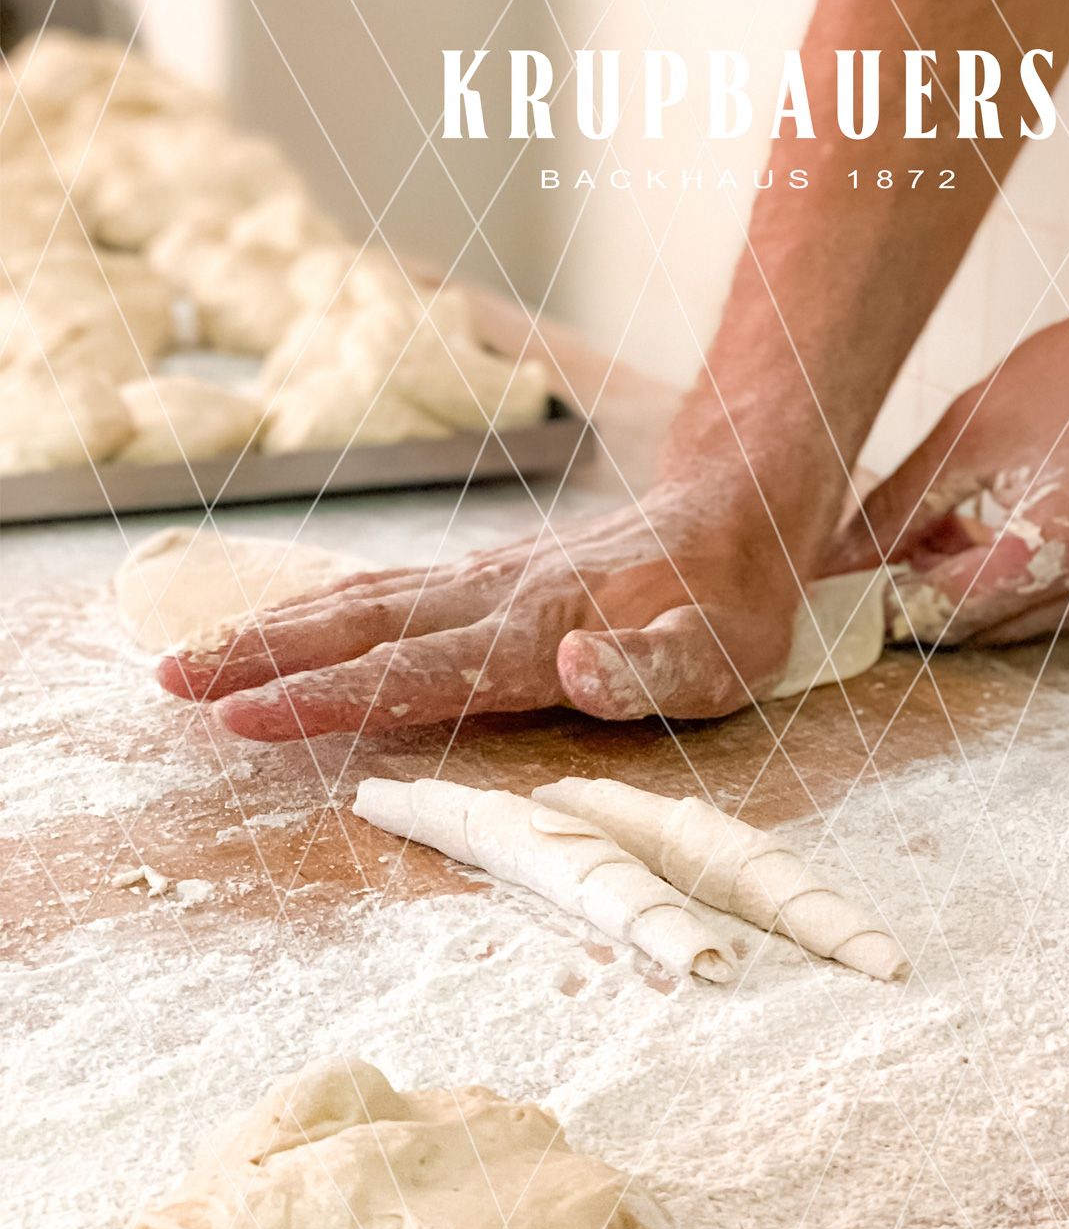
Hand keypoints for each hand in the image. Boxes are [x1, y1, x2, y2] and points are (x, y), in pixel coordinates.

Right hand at [159, 488, 805, 740]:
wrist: (736, 512)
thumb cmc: (732, 604)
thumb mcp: (722, 655)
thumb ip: (650, 667)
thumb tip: (574, 663)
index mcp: (544, 629)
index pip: (421, 669)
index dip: (332, 695)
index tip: (248, 716)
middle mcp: (499, 598)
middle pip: (364, 627)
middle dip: (264, 656)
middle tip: (172, 682)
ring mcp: (488, 580)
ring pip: (363, 601)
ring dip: (275, 628)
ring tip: (192, 656)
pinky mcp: (490, 576)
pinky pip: (390, 589)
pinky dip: (322, 606)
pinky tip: (284, 622)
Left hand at [826, 288, 1068, 644]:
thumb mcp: (969, 432)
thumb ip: (899, 508)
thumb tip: (837, 560)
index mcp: (1058, 543)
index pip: (948, 610)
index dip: (890, 606)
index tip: (849, 592)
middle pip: (982, 630)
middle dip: (928, 600)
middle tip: (892, 551)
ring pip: (1017, 625)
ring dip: (970, 595)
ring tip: (944, 530)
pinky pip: (1056, 606)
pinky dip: (1014, 584)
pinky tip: (992, 532)